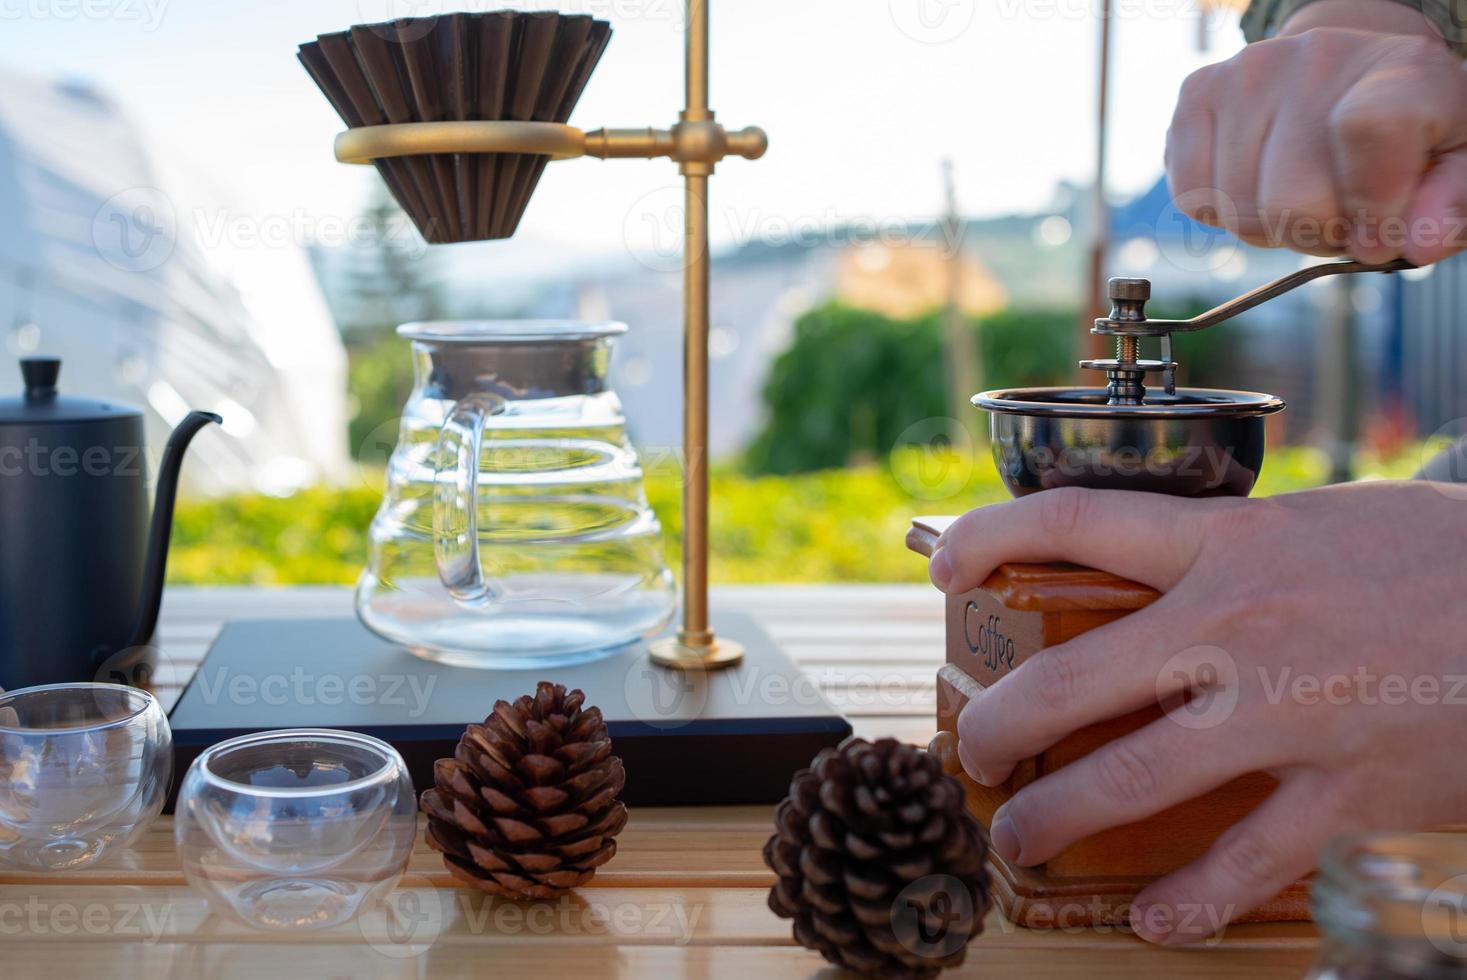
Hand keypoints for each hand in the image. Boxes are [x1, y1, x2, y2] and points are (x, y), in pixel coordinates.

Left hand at [927, 481, 1466, 942]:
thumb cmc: (1440, 556)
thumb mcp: (1319, 523)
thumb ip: (1228, 550)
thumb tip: (1150, 567)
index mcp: (1232, 542)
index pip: (1078, 522)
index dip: (992, 539)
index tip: (942, 568)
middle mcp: (1239, 626)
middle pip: (1069, 680)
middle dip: (997, 724)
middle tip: (971, 750)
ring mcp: (1289, 716)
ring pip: (1130, 783)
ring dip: (1054, 818)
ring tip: (1018, 837)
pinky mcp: (1347, 795)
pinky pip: (1245, 864)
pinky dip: (1189, 901)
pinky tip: (1153, 918)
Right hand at [1167, 0, 1466, 263]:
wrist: (1347, 78)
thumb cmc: (1407, 136)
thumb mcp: (1456, 165)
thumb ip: (1454, 204)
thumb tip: (1415, 241)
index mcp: (1402, 73)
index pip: (1371, 131)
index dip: (1373, 207)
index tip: (1381, 232)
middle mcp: (1318, 57)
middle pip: (1290, 204)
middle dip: (1315, 234)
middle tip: (1338, 213)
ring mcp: (1249, 72)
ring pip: (1239, 214)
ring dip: (1270, 228)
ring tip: (1298, 194)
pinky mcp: (1197, 93)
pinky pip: (1192, 197)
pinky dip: (1221, 212)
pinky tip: (1254, 183)